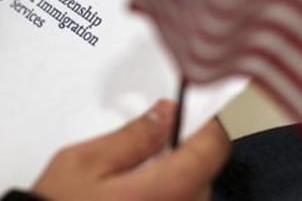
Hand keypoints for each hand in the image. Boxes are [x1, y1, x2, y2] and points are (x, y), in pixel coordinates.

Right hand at [33, 100, 229, 200]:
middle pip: (205, 167)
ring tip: (135, 168)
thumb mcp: (88, 162)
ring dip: (176, 170)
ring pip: (195, 187)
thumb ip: (133, 136)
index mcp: (166, 191)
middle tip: (153, 134)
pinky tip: (136, 189)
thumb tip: (165, 113)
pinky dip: (168, 190)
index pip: (213, 147)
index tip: (192, 109)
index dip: (206, 120)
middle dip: (183, 145)